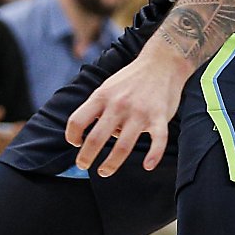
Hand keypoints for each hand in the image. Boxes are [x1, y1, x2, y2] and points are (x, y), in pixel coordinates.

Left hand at [66, 51, 186, 176]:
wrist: (163, 63)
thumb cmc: (132, 78)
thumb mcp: (108, 87)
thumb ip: (98, 108)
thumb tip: (90, 135)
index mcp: (102, 96)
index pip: (77, 120)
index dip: (72, 136)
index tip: (76, 144)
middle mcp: (118, 105)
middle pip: (96, 138)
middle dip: (86, 157)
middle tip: (83, 166)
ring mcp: (140, 112)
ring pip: (122, 146)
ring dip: (111, 164)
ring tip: (104, 171)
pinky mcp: (160, 117)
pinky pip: (158, 141)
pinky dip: (153, 156)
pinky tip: (148, 165)